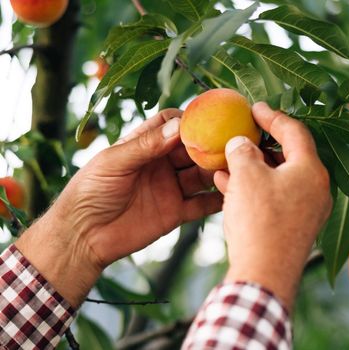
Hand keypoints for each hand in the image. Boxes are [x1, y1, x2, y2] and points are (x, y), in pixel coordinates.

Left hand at [16, 109, 222, 306]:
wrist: (83, 236)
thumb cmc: (90, 191)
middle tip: (230, 143)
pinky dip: (216, 200)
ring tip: (235, 167)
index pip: (171, 124)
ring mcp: (170, 188)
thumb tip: (178, 127)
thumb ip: (146, 145)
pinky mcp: (176, 212)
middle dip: (210, 145)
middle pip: (193, 149)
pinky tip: (231, 195)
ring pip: (201, 175)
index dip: (189, 120)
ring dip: (216, 171)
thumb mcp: (114, 162)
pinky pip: (201, 204)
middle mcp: (161, 164)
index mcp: (144, 145)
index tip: (208, 118)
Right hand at [214, 102, 331, 309]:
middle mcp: (316, 189)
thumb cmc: (259, 220)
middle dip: (261, 144)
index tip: (254, 108)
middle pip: (289, 155)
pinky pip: (275, 198)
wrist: (265, 275)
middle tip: (242, 134)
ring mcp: (308, 210)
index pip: (295, 132)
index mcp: (311, 170)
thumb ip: (242, 151)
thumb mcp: (246, 176)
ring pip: (279, 178)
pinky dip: (255, 188)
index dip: (272, 117)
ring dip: (253, 167)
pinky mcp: (295, 227)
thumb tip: (240, 143)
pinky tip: (227, 184)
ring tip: (228, 160)